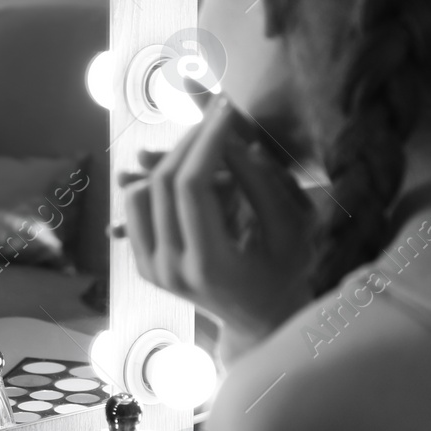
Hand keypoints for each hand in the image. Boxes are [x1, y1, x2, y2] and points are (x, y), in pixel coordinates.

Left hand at [120, 94, 317, 342]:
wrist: (261, 322)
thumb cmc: (286, 275)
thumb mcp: (291, 230)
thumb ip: (262, 185)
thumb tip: (233, 140)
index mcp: (210, 265)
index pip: (192, 187)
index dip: (207, 140)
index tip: (226, 109)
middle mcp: (170, 270)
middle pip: (163, 185)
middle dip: (189, 140)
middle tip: (215, 113)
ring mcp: (151, 271)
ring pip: (140, 193)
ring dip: (171, 159)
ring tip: (206, 142)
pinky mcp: (143, 265)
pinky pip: (138, 209)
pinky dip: (159, 181)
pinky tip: (189, 168)